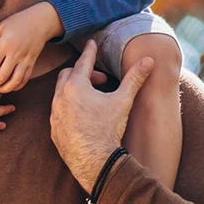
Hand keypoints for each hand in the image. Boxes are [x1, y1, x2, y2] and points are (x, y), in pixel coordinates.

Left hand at [0, 2, 63, 92]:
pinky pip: (25, 79)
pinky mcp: (32, 63)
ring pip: (15, 82)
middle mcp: (16, 54)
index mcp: (5, 44)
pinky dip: (16, 86)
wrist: (41, 22)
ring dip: (4, 89)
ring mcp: (26, 60)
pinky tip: (8, 86)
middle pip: (2, 77)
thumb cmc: (16, 23)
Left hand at [50, 41, 151, 190]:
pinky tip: (82, 114)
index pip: (83, 62)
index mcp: (75, 86)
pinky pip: (58, 111)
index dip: (90, 52)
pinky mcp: (54, 129)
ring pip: (60, 93)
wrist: (93, 160)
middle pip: (68, 75)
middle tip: (101, 80)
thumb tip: (149, 60)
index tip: (91, 43)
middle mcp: (60, 97)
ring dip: (75, 89)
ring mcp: (54, 114)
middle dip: (83, 72)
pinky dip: (69, 107)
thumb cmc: (107, 129)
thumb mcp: (123, 101)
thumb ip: (134, 78)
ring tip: (93, 97)